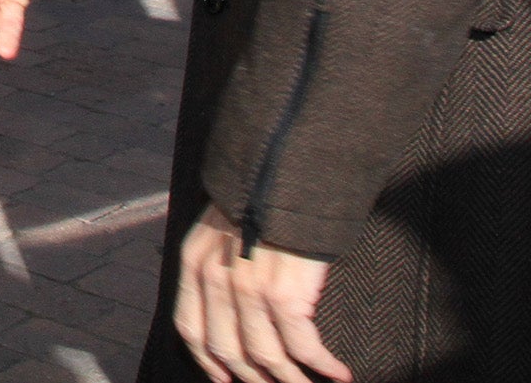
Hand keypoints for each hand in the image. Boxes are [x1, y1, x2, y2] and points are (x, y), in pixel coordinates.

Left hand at [173, 209, 347, 382]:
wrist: (287, 169)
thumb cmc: (262, 198)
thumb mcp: (218, 228)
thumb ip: (216, 266)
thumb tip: (227, 311)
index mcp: (194, 264)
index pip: (191, 330)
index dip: (209, 363)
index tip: (225, 379)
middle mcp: (215, 281)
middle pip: (228, 352)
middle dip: (253, 379)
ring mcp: (249, 290)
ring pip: (267, 358)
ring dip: (291, 381)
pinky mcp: (285, 295)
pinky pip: (304, 347)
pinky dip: (323, 366)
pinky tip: (339, 374)